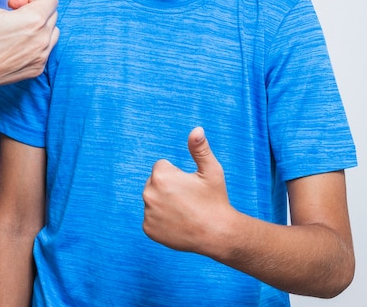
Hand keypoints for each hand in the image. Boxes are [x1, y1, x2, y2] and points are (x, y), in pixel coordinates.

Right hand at [0, 0, 58, 95]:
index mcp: (34, 19)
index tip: (12, 4)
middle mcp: (44, 38)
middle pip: (51, 13)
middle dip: (33, 10)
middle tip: (10, 16)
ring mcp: (42, 55)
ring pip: (52, 31)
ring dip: (38, 27)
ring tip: (14, 31)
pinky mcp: (39, 68)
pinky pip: (47, 49)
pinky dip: (36, 44)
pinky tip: (15, 46)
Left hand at [142, 127, 232, 254]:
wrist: (218, 235)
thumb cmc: (215, 200)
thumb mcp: (211, 171)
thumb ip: (200, 148)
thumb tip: (197, 129)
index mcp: (161, 175)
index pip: (162, 167)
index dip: (177, 175)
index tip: (190, 186)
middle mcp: (149, 193)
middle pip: (155, 182)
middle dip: (168, 187)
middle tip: (188, 200)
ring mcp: (147, 213)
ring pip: (154, 200)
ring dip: (164, 203)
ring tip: (184, 212)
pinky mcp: (148, 229)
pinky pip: (152, 218)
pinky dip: (161, 220)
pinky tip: (178, 224)